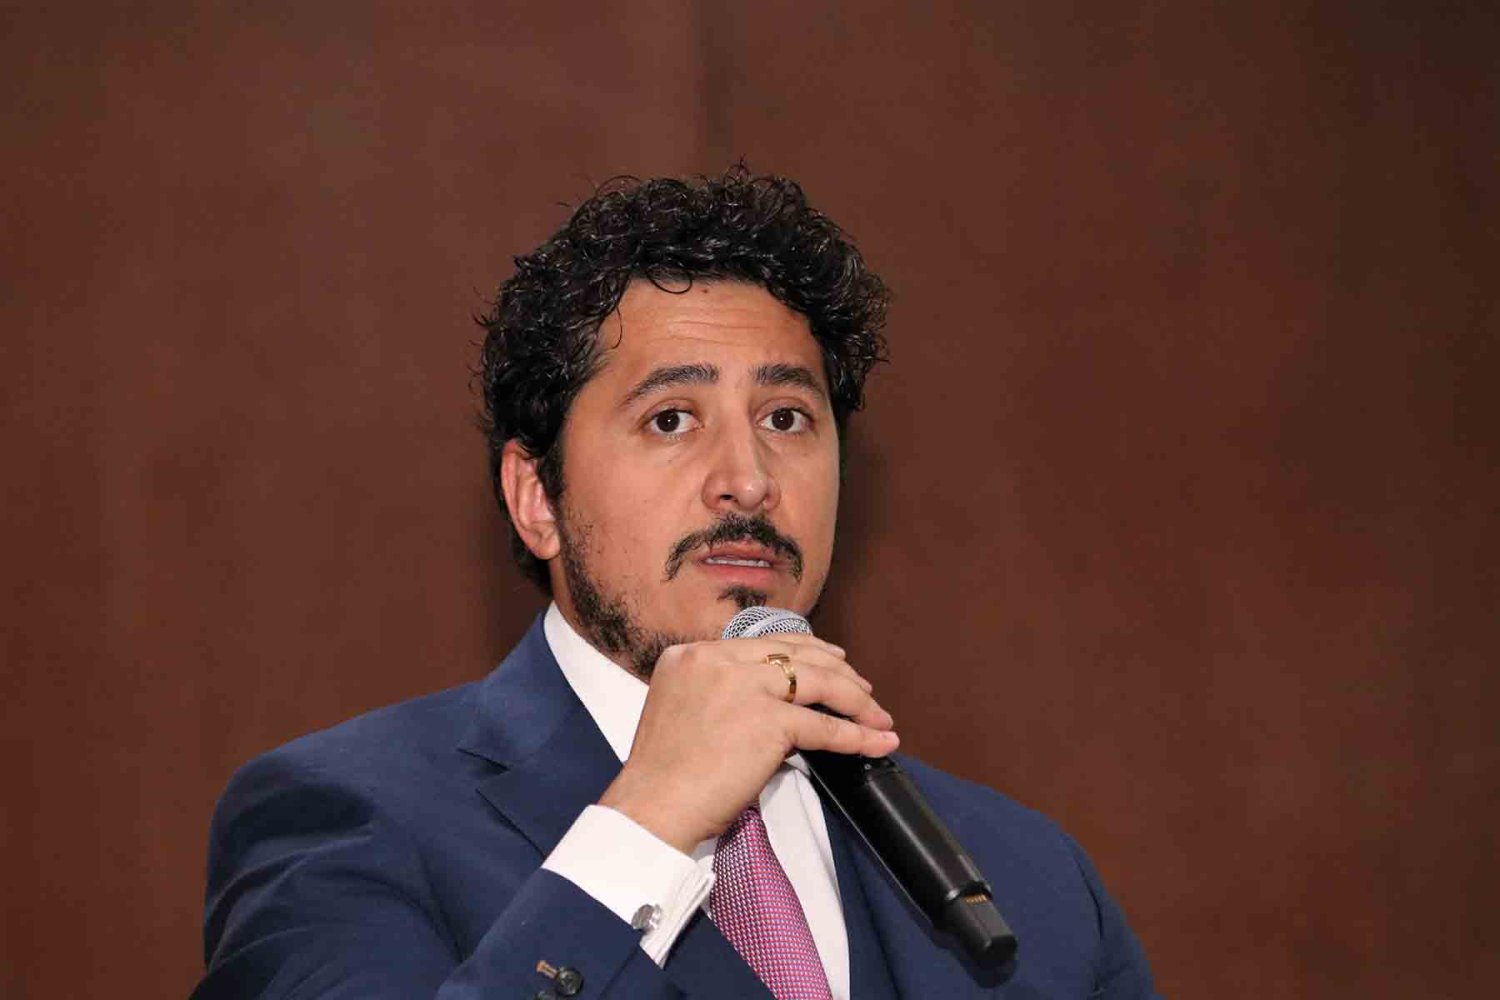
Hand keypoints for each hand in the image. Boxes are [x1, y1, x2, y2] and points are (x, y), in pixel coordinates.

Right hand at [598, 633, 897, 852]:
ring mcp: (745, 687)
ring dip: (857, 700)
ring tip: (879, 717)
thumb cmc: (662, 776)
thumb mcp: (680, 707)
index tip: (832, 659)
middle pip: (796, 654)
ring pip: (819, 682)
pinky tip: (876, 741)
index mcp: (692, 654)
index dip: (806, 650)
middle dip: (839, 671)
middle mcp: (717, 660)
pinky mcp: (768, 721)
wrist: (651, 809)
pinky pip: (824, 727)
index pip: (763, 641)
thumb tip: (768, 699)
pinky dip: (856, 736)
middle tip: (863, 688)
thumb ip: (717, 690)